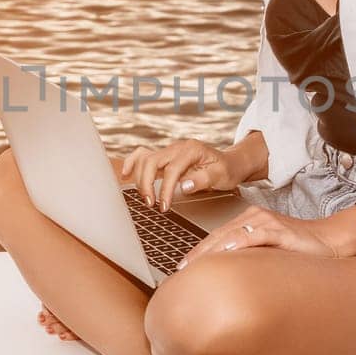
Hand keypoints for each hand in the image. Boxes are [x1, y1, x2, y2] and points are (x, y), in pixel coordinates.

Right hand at [120, 138, 241, 212]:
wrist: (230, 162)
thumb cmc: (226, 170)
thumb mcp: (221, 176)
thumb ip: (203, 179)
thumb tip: (183, 185)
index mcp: (191, 150)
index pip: (171, 169)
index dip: (165, 189)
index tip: (164, 206)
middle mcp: (177, 148)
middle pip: (151, 161)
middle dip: (147, 184)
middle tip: (151, 205)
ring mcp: (169, 151)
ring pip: (144, 158)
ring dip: (140, 178)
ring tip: (146, 198)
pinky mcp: (164, 157)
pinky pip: (142, 156)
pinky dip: (132, 163)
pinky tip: (125, 175)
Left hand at [176, 205, 340, 270]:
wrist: (330, 240)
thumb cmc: (301, 250)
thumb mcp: (270, 254)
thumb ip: (250, 259)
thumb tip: (230, 280)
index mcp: (249, 222)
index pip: (217, 237)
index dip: (198, 252)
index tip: (182, 269)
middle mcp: (254, 218)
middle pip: (218, 236)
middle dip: (197, 254)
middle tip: (181, 271)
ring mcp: (266, 223)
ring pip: (231, 235)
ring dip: (211, 250)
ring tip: (194, 265)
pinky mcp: (279, 231)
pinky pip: (254, 236)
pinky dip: (238, 244)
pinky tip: (225, 252)